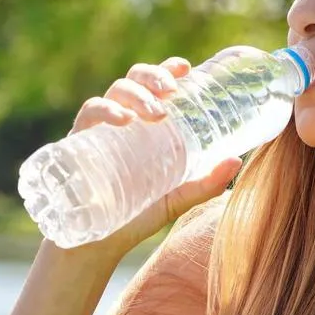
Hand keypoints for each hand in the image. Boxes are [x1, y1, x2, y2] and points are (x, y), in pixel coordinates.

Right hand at [60, 57, 241, 258]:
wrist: (95, 247)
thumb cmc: (135, 216)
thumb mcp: (176, 199)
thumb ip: (204, 183)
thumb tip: (237, 161)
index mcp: (145, 126)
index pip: (154, 86)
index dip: (167, 69)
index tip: (185, 67)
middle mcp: (123, 121)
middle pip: (134, 80)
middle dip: (153, 77)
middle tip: (172, 90)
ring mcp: (99, 130)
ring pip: (115, 91)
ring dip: (137, 93)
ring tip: (157, 112)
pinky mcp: (78, 143)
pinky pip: (88, 114)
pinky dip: (105, 110)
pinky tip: (123, 119)